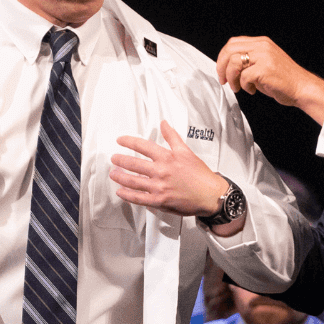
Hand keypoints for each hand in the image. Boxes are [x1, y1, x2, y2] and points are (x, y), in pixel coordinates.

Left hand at [111, 123, 232, 217]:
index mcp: (167, 157)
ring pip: (133, 181)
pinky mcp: (160, 201)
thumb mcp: (186, 151)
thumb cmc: (200, 176)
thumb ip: (172, 137)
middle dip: (120, 160)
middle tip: (114, 158)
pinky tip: (120, 192)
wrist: (210, 195)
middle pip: (134, 163)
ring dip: (120, 177)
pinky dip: (127, 195)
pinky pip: (139, 198)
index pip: (143, 146)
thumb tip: (164, 123)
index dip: (128, 142)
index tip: (120, 140)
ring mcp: (159, 187)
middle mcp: (161, 171)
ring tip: (113, 173)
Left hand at [215, 36, 323, 123]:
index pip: (233, 43)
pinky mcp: (265, 69)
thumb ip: (249, 60)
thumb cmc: (283, 79)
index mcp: (261, 43)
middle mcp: (262, 46)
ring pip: (234, 62)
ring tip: (238, 87)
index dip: (222, 57)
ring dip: (232, 78)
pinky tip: (252, 90)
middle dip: (221, 67)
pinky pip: (244, 76)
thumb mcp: (265, 62)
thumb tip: (228, 66)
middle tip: (224, 80)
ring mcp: (264, 57)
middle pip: (230, 50)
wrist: (301, 87)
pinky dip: (244, 86)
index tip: (221, 70)